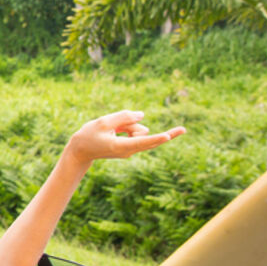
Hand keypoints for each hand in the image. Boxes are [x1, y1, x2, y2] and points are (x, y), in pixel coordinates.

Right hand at [66, 111, 185, 164]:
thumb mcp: (103, 122)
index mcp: (119, 146)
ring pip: (140, 130)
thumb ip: (123, 117)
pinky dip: (129, 127)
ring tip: (112, 129)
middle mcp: (128, 150)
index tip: (167, 137)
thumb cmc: (88, 136)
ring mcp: (131, 149)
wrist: (81, 151)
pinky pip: (136, 131)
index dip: (154, 138)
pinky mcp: (131, 146)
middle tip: (185, 129)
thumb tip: (143, 115)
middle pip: (151, 140)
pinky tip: (116, 131)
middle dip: (167, 134)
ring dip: (129, 125)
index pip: (140, 141)